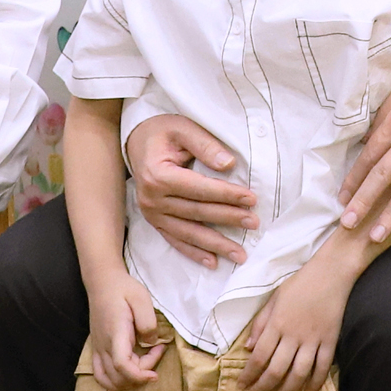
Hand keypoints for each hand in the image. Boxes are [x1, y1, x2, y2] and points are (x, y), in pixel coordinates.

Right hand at [85, 271, 165, 390]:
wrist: (102, 282)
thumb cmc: (124, 289)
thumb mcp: (142, 299)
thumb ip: (148, 323)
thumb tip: (151, 342)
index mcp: (116, 333)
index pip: (123, 365)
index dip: (140, 376)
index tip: (155, 373)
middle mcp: (103, 345)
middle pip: (119, 377)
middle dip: (141, 374)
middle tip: (155, 352)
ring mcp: (97, 349)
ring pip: (109, 381)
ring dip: (129, 380)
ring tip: (144, 363)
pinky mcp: (96, 349)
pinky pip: (101, 375)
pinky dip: (115, 381)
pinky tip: (129, 370)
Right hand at [128, 114, 260, 267]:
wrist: (136, 142)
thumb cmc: (163, 133)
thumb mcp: (183, 128)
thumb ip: (205, 145)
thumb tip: (229, 165)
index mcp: (158, 175)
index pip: (200, 189)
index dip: (227, 195)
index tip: (251, 199)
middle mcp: (152, 199)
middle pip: (197, 212)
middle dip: (228, 219)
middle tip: (254, 223)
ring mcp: (151, 214)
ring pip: (188, 232)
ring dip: (215, 244)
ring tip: (240, 254)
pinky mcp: (154, 222)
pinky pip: (175, 240)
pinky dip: (194, 252)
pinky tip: (213, 262)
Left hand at [240, 253, 347, 390]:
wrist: (332, 272)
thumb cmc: (300, 283)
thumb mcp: (274, 298)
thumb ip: (260, 323)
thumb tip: (247, 348)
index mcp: (277, 323)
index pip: (259, 356)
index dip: (249, 374)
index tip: (242, 386)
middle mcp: (293, 335)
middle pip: (276, 369)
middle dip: (263, 386)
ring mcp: (313, 339)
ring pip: (298, 373)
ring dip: (286, 390)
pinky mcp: (330, 340)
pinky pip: (323, 367)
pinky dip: (315, 382)